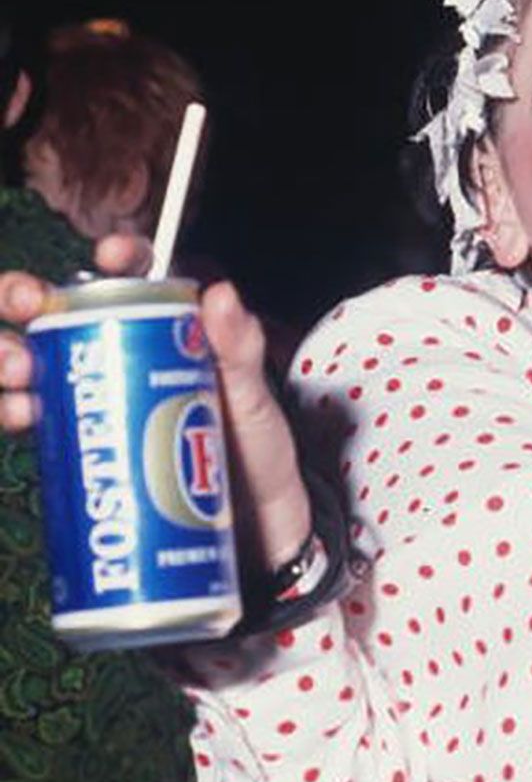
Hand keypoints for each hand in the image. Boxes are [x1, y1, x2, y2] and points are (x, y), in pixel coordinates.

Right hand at [2, 234, 310, 567]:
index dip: (117, 257)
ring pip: (26, 361)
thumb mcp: (254, 400)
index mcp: (165, 330)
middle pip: (56, 312)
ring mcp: (91, 398)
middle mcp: (118, 355)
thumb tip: (219, 294)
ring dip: (4, 355)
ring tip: (18, 371)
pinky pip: (30, 417)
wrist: (251, 526)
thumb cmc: (256, 451)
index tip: (111, 255)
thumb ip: (239, 351)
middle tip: (30, 306)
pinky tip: (16, 412)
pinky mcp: (77, 444)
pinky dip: (8, 409)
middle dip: (24, 297)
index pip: (133, 278)